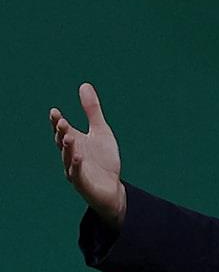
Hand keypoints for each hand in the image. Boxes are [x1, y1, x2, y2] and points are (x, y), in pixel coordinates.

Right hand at [50, 83, 125, 228]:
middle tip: (61, 122)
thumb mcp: (101, 131)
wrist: (111, 187)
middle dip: (61, 133)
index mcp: (74, 142)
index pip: (62, 130)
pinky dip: (77, 167)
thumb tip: (84, 85)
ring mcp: (76, 170)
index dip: (57, 122)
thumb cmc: (103, 159)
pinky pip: (78, 175)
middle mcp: (71, 155)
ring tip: (69, 137)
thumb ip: (92, 111)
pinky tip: (78, 158)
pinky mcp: (83, 184)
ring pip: (68, 158)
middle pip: (63, 143)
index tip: (54, 111)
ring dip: (68, 148)